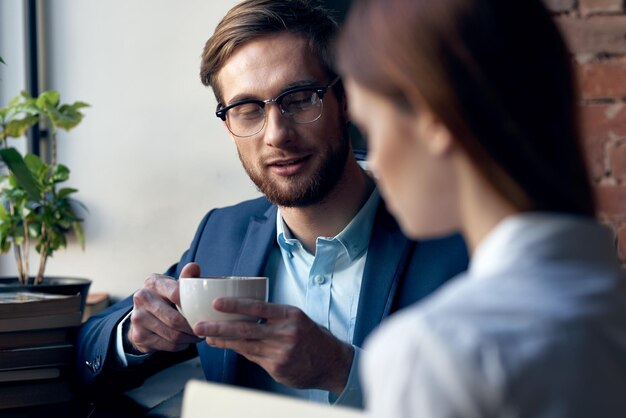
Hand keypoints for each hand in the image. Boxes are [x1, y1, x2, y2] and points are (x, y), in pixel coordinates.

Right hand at [126, 263, 202, 353]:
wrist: (142, 316)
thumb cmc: (166, 297)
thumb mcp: (174, 285)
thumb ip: (187, 277)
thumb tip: (194, 267)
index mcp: (153, 282)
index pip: (176, 293)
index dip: (192, 304)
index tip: (203, 311)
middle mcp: (142, 298)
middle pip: (175, 319)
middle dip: (193, 327)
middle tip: (204, 329)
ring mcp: (138, 318)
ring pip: (173, 335)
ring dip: (189, 338)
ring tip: (198, 336)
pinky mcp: (139, 336)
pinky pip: (167, 345)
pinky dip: (181, 345)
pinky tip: (185, 341)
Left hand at [193, 298, 353, 394]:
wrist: (331, 362)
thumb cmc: (311, 336)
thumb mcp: (295, 319)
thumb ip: (272, 316)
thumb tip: (242, 314)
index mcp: (290, 315)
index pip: (258, 307)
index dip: (235, 305)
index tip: (216, 303)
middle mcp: (285, 333)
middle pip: (245, 329)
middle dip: (219, 327)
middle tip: (199, 325)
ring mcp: (280, 352)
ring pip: (245, 345)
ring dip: (223, 340)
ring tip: (207, 335)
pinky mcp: (277, 368)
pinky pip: (253, 357)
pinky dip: (238, 350)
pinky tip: (226, 346)